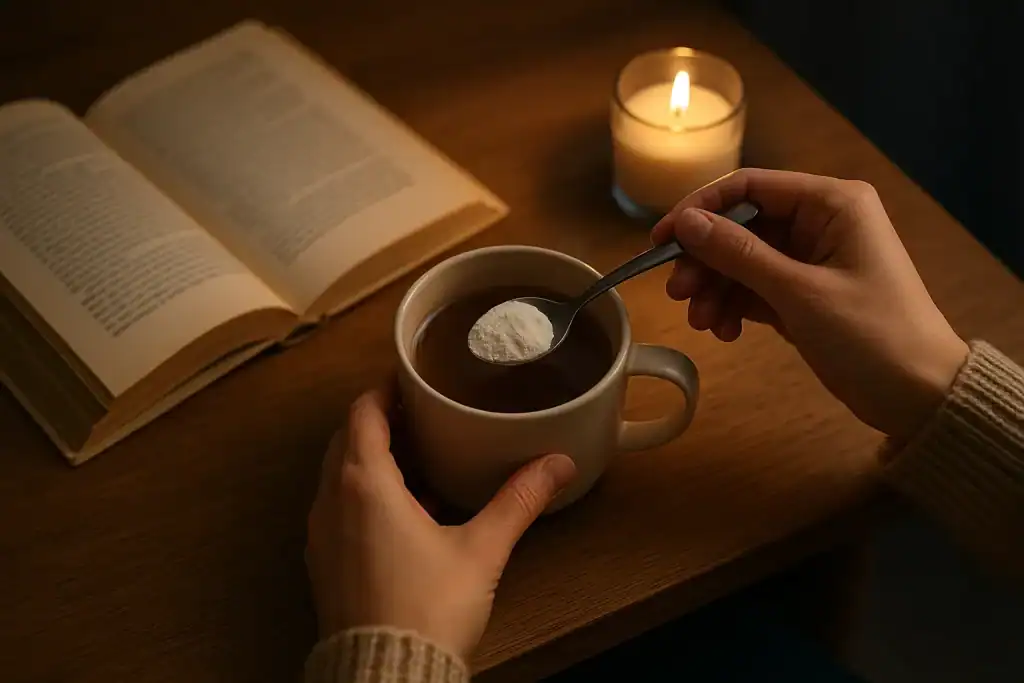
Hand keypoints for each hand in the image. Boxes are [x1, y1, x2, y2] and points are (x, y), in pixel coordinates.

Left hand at [305, 387, 575, 659]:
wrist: (387, 677)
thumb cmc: (429, 608)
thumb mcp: (481, 550)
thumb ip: (518, 501)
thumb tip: (559, 463)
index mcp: (364, 484)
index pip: (362, 413)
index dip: (384, 390)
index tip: (410, 379)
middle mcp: (332, 501)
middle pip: (346, 440)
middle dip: (379, 421)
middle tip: (419, 413)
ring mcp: (322, 535)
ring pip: (338, 476)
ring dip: (369, 459)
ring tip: (416, 455)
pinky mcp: (324, 565)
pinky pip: (338, 510)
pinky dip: (363, 494)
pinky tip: (404, 510)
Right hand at [651, 168, 968, 438]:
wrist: (920, 396)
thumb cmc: (870, 334)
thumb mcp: (798, 292)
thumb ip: (738, 254)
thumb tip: (684, 222)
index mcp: (831, 203)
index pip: (749, 187)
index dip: (699, 210)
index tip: (660, 242)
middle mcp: (820, 221)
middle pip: (741, 226)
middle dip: (706, 260)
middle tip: (678, 295)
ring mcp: (812, 259)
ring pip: (743, 260)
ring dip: (717, 288)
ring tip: (703, 324)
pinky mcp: (805, 293)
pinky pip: (756, 288)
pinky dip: (736, 306)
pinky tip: (726, 331)